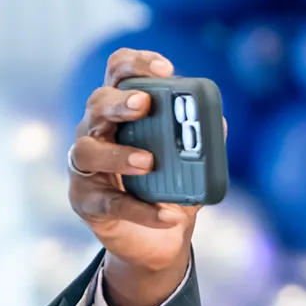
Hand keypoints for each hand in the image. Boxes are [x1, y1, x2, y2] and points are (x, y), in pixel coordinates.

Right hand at [68, 48, 197, 305]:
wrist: (156, 241)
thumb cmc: (167, 187)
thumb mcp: (191, 163)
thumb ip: (201, 142)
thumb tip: (219, 122)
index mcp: (122, 111)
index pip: (118, 73)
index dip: (136, 63)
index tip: (165, 68)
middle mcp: (97, 131)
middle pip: (97, 104)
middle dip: (120, 102)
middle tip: (144, 105)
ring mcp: (86, 166)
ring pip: (87, 151)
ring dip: (118, 154)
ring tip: (148, 162)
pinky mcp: (86, 201)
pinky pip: (109, 203)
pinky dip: (140, 210)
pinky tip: (167, 214)